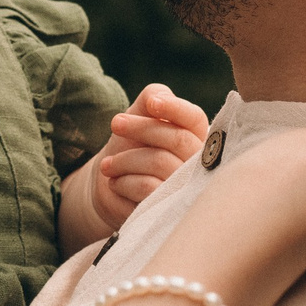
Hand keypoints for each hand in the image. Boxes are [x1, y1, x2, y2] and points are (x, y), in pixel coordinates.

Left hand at [87, 84, 209, 234]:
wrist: (110, 184)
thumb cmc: (130, 145)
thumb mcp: (139, 114)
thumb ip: (153, 97)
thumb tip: (159, 97)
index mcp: (195, 136)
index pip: (195, 118)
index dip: (175, 109)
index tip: (151, 104)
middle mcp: (197, 163)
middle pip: (177, 139)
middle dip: (141, 128)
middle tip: (116, 124)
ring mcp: (186, 188)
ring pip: (159, 162)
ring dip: (124, 160)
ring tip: (108, 164)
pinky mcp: (169, 209)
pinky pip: (148, 187)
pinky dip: (123, 181)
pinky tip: (115, 182)